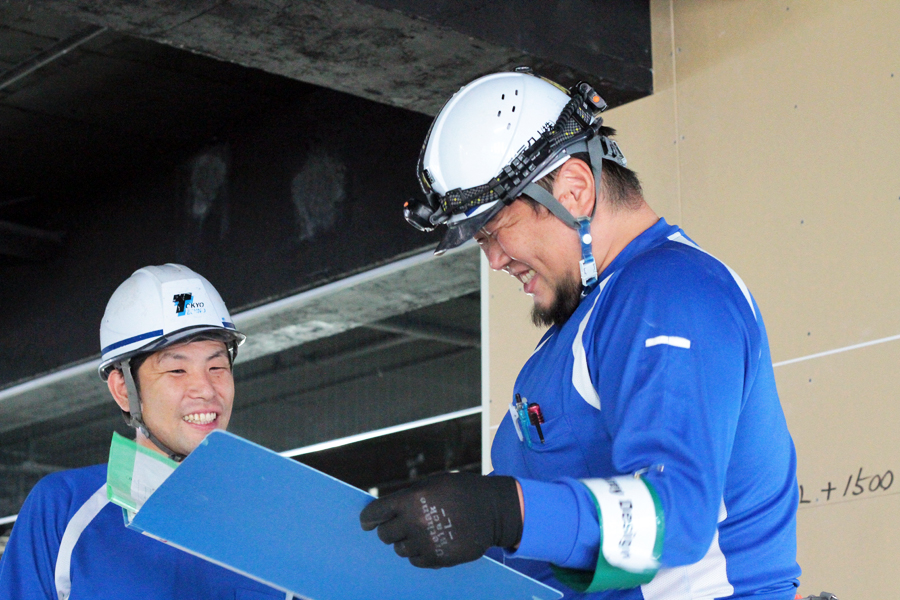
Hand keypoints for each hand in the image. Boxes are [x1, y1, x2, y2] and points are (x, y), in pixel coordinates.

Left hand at [359, 473, 522, 568]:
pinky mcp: (437, 559)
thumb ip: (407, 497)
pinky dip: (419, 554)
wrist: (492, 510)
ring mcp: (425, 542)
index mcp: (411, 498)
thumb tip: (384, 512)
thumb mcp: (432, 483)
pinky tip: (431, 543)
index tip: (368, 522)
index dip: (368, 518)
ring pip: (399, 550)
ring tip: (422, 532)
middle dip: (389, 530)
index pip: (375, 512)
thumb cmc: (460, 491)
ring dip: (406, 542)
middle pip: (384, 535)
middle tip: (400, 526)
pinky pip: (415, 561)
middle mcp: (414, 522)